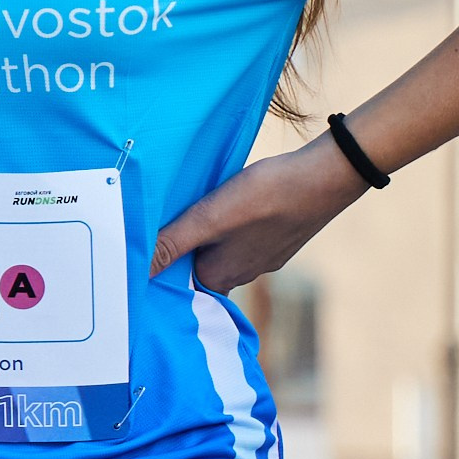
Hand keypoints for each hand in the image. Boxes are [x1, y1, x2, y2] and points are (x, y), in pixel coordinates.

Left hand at [149, 137, 365, 291]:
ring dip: (208, 232)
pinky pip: (245, 234)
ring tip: (194, 206)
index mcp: (219, 276)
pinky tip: (231, 201)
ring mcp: (264, 256)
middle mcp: (242, 273)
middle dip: (184, 245)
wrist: (325, 178)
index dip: (161, 261)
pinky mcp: (279, 236)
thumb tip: (133, 273)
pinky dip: (233, 223)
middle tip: (164, 217)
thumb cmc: (265, 198)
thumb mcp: (209, 218)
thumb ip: (172, 243)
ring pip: (223, 247)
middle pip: (199, 263)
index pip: (178, 280)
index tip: (145, 241)